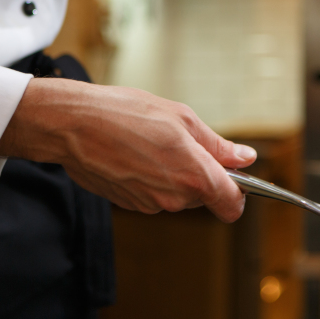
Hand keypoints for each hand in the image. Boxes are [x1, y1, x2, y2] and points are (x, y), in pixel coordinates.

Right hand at [0, 78, 256, 221]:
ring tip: (152, 144)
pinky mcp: (129, 204)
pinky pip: (154, 194)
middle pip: (204, 196)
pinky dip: (152, 178)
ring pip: (178, 195)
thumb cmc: (125, 114)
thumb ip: (218, 145)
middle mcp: (174, 199)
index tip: (237, 178)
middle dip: (200, 174)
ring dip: (174, 174)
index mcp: (194, 177)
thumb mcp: (181, 118)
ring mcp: (150, 205)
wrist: (73, 125)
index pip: (232, 204)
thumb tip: (246, 158)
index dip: (239, 193)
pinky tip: (135, 154)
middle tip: (181, 142)